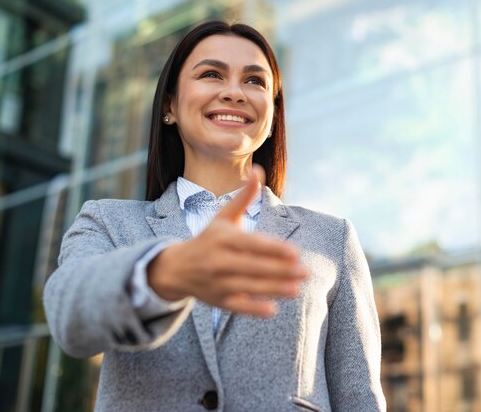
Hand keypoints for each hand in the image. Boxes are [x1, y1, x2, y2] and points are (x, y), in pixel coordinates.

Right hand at [147, 166, 307, 316]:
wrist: (175, 268)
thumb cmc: (207, 239)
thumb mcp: (223, 217)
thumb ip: (244, 197)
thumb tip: (258, 170)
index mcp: (222, 239)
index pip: (251, 244)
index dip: (273, 249)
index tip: (295, 252)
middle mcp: (218, 261)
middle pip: (253, 267)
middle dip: (280, 270)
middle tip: (305, 271)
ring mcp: (217, 282)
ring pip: (248, 287)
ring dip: (273, 289)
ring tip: (296, 289)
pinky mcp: (218, 301)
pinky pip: (237, 307)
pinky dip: (253, 309)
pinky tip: (272, 310)